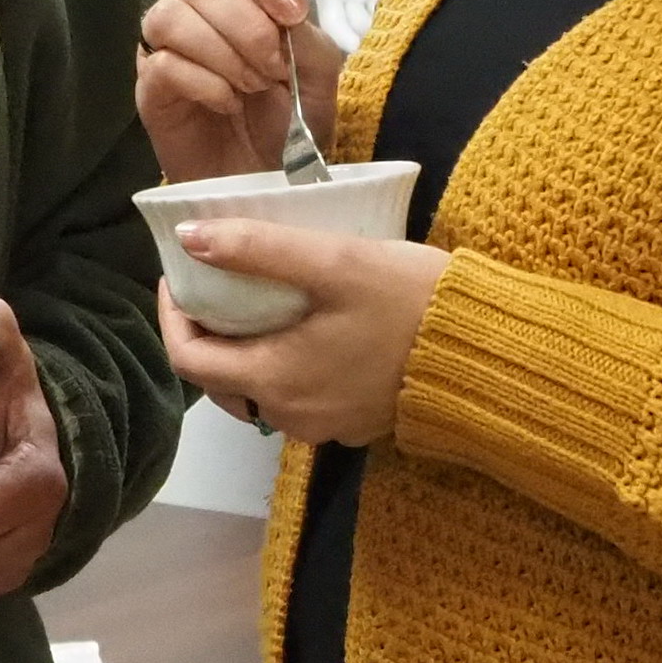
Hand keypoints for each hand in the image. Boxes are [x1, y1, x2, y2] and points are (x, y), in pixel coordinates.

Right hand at [136, 0, 345, 183]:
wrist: (269, 178)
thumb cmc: (293, 120)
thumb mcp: (319, 72)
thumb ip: (307, 25)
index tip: (292, 13)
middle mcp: (198, 5)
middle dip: (248, 26)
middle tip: (274, 69)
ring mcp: (167, 43)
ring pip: (172, 15)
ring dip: (223, 54)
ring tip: (251, 87)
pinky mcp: (150, 85)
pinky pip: (162, 63)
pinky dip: (205, 84)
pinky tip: (227, 104)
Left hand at [156, 223, 450, 447]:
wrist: (488, 353)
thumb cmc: (410, 303)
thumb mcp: (335, 261)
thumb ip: (258, 249)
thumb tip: (189, 238)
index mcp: (275, 379)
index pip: (189, 358)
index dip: (173, 315)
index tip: (180, 274)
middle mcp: (290, 415)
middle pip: (220, 381)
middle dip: (207, 333)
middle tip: (218, 283)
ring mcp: (325, 425)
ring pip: (259, 392)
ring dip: (247, 350)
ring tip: (260, 300)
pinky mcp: (355, 422)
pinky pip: (299, 397)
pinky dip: (285, 366)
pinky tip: (307, 328)